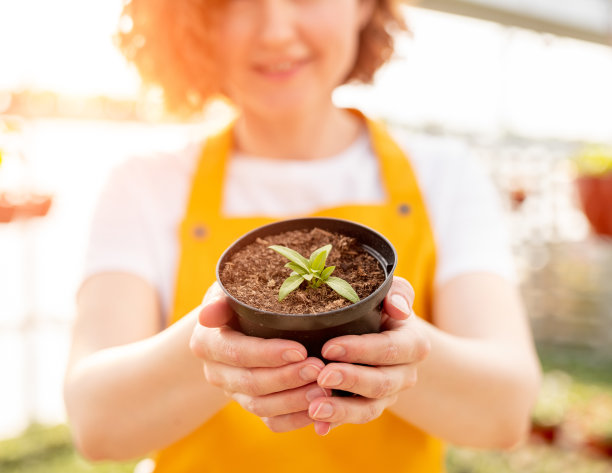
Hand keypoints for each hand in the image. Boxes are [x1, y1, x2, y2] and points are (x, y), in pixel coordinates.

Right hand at [189, 283, 330, 432]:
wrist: (236, 321)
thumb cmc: (239, 299)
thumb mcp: (229, 291)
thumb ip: (220, 300)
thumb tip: (207, 315)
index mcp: (208, 343)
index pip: (237, 353)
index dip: (267, 354)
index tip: (299, 350)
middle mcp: (216, 372)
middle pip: (251, 383)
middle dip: (287, 378)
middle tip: (319, 369)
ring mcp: (234, 393)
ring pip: (261, 407)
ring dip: (294, 401)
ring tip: (324, 390)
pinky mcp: (252, 405)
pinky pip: (272, 422)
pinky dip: (296, 419)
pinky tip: (319, 410)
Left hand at [307, 276, 429, 434]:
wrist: (383, 333)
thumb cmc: (381, 307)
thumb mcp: (391, 293)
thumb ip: (398, 293)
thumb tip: (399, 308)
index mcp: (412, 345)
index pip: (390, 349)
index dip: (361, 350)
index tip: (329, 347)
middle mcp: (404, 375)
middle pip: (381, 383)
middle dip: (351, 380)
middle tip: (321, 375)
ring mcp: (388, 395)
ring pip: (369, 409)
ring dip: (341, 411)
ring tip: (314, 408)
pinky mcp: (369, 407)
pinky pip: (354, 419)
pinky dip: (335, 424)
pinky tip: (317, 426)